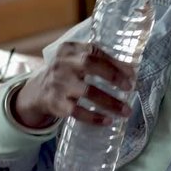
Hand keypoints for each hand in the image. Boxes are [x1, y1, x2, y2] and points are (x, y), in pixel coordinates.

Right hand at [12, 42, 134, 126]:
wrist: (38, 91)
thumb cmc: (66, 74)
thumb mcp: (76, 61)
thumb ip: (99, 61)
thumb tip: (130, 72)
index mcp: (69, 50)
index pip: (94, 51)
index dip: (115, 62)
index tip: (132, 74)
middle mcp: (62, 64)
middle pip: (88, 64)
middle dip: (112, 75)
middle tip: (129, 88)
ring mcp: (57, 84)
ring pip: (87, 91)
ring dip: (110, 102)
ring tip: (126, 110)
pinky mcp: (55, 103)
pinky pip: (77, 112)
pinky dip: (94, 118)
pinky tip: (108, 121)